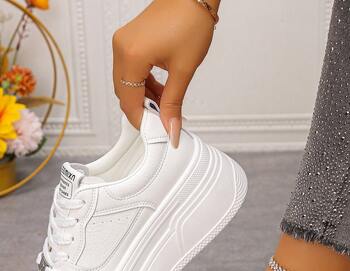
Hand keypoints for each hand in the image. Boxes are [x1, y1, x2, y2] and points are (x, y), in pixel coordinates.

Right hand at [112, 0, 217, 146]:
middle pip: (124, 94)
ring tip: (166, 106)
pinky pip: (131, 71)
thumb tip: (170, 128)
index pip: (129, 102)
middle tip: (162, 122)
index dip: (143, 121)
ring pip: (127, 84)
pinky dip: (143, 85)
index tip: (157, 134)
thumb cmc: (190, 20)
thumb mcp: (184, 70)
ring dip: (144, 98)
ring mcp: (123, 43)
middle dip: (143, 111)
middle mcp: (121, 48)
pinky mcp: (129, 41)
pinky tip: (161, 91)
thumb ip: (173, 104)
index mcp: (132, 56)